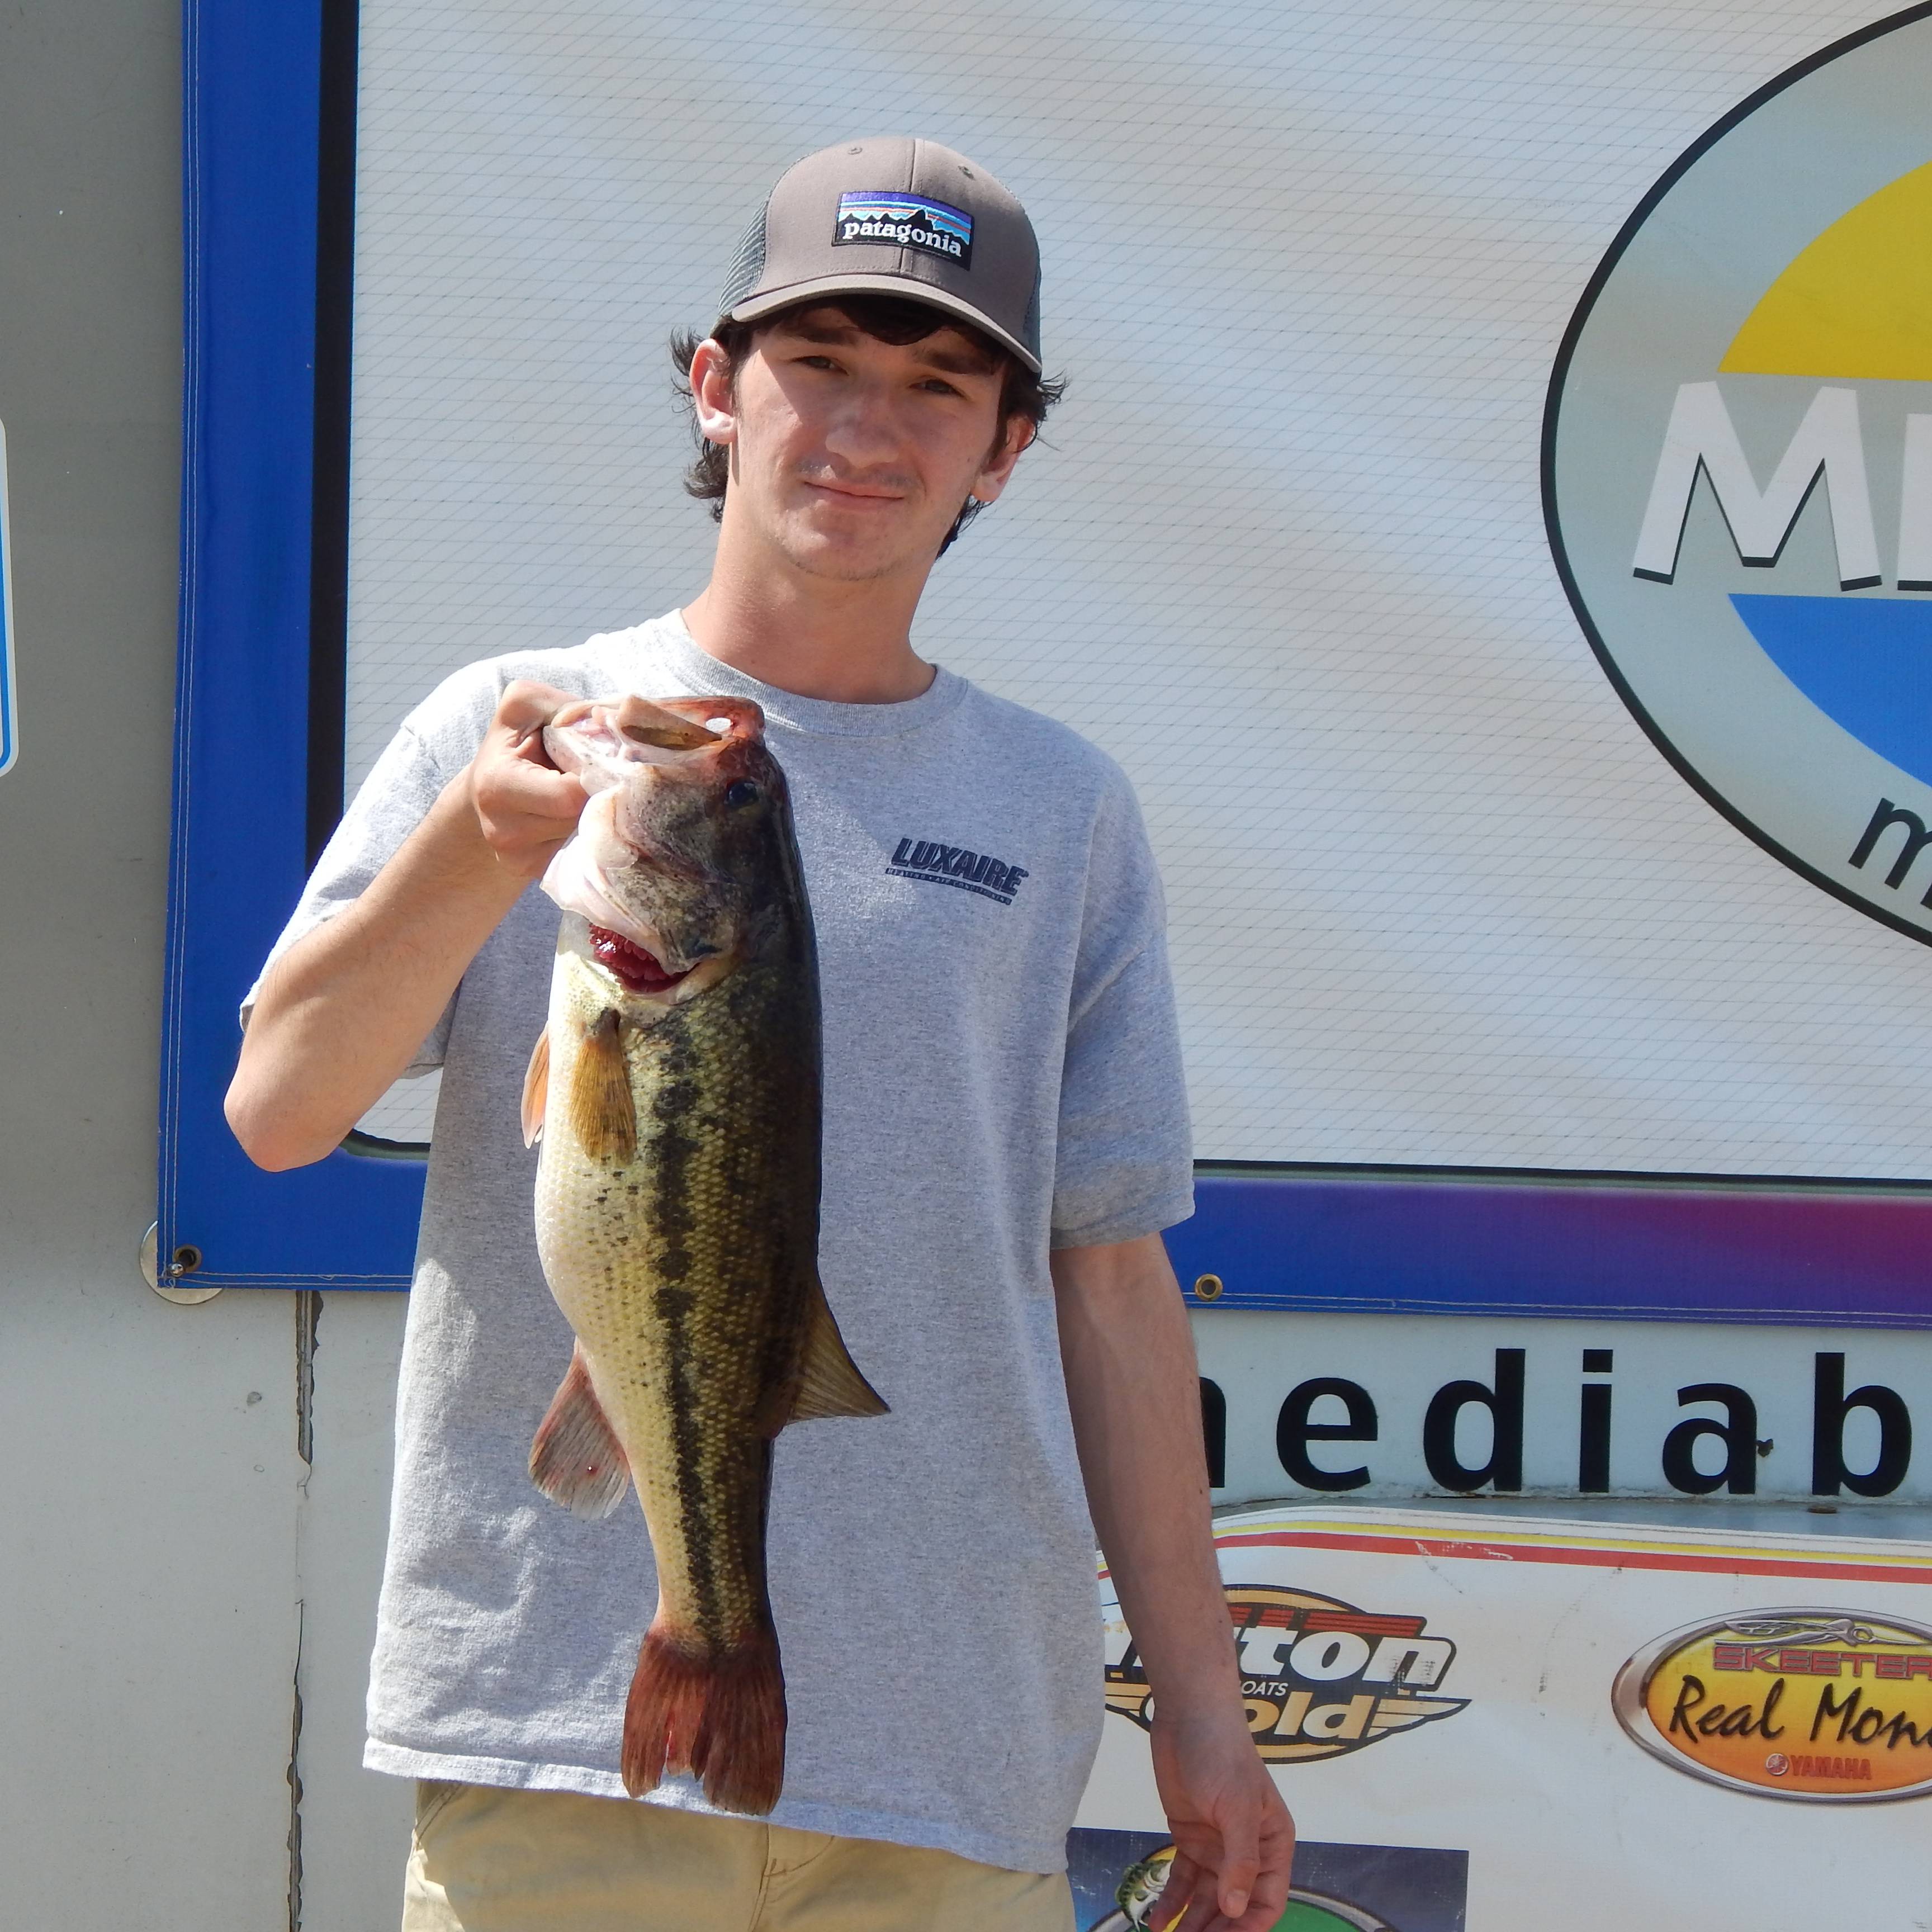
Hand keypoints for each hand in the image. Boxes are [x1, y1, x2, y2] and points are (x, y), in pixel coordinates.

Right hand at [467, 681, 588, 877]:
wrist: (488, 788)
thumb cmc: (516, 741)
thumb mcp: (527, 706)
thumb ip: (568, 707)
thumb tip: (617, 721)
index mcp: (496, 786)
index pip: (572, 794)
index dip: (594, 773)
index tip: (597, 757)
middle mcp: (501, 832)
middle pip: (582, 818)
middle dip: (595, 792)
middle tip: (591, 774)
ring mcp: (516, 859)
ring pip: (585, 836)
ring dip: (591, 811)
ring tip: (576, 792)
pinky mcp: (533, 872)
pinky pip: (579, 853)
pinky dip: (584, 831)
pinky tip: (570, 814)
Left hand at [1146, 1708, 1294, 1931]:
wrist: (1188, 1715)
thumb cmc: (1223, 1755)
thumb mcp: (1238, 1807)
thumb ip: (1239, 1860)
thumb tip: (1235, 1910)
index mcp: (1272, 1844)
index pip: (1267, 1901)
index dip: (1248, 1927)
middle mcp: (1247, 1851)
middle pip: (1235, 1906)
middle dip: (1217, 1930)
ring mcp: (1216, 1845)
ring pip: (1207, 1899)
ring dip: (1192, 1924)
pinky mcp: (1189, 1837)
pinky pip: (1183, 1879)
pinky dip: (1172, 1902)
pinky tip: (1158, 1921)